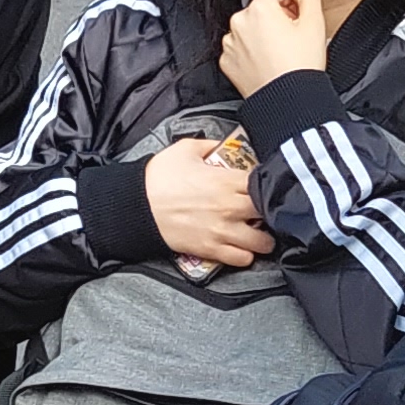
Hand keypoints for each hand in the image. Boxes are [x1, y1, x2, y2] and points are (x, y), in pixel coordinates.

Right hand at [142, 134, 267, 268]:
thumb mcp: (185, 149)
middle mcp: (230, 207)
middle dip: (269, 211)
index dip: (265, 184)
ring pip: (262, 242)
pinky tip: (241, 246)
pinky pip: (242, 259)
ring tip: (257, 232)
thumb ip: (210, 145)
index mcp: (226, 181)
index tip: (261, 186)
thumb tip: (222, 144)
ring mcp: (222, 231)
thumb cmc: (157, 178)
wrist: (136, 206)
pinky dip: (245, 255)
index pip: (263, 183)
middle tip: (263, 210)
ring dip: (263, 238)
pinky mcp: (211, 249)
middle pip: (269, 213)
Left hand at [220, 0, 333, 93]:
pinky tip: (268, 63)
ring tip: (279, 54)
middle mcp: (238, 23)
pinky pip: (240, 50)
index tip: (296, 18)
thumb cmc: (300, 67)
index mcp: (259, 9)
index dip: (289, 4)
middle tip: (290, 39)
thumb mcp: (315, 23)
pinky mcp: (227, 62)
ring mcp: (230, 44)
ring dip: (261, 37)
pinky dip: (251, 54)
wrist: (288, 102)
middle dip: (274, 21)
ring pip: (248, 30)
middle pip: (259, 11)